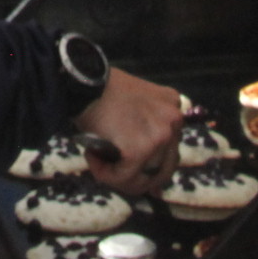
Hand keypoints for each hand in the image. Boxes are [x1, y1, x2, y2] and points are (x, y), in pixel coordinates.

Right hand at [72, 69, 183, 195]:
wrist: (83, 80)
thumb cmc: (101, 89)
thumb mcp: (134, 102)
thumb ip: (145, 128)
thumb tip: (152, 178)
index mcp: (173, 107)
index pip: (170, 150)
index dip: (150, 165)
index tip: (134, 172)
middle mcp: (173, 120)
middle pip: (163, 169)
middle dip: (138, 178)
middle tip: (114, 174)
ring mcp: (160, 135)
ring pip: (143, 178)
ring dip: (118, 177)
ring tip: (96, 160)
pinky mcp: (139, 149)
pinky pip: (124, 177)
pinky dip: (105, 174)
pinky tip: (92, 157)